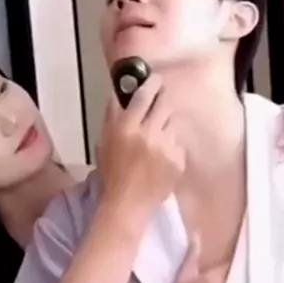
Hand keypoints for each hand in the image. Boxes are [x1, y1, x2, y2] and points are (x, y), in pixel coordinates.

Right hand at [97, 74, 184, 213]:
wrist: (128, 203)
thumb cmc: (112, 172)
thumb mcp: (104, 140)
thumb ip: (113, 115)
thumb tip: (122, 92)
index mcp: (126, 126)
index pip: (144, 94)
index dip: (152, 82)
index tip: (156, 79)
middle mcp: (148, 133)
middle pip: (165, 103)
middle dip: (163, 100)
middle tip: (160, 104)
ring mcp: (166, 147)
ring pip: (174, 122)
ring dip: (167, 124)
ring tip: (159, 136)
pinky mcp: (179, 160)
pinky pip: (179, 142)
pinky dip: (173, 145)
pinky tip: (163, 156)